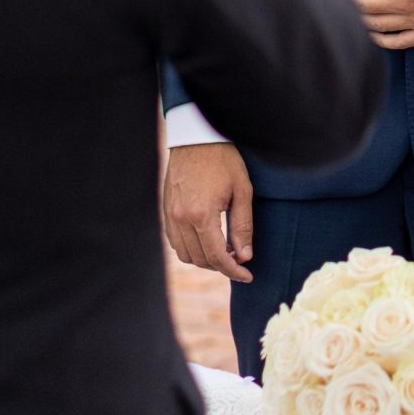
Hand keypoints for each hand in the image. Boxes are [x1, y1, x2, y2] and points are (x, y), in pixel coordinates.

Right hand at [164, 142, 254, 282]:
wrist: (197, 137)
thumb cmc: (224, 160)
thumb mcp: (241, 191)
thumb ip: (242, 226)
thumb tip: (244, 257)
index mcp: (201, 215)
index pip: (217, 257)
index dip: (234, 271)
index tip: (247, 276)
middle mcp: (181, 219)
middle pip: (200, 259)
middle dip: (221, 266)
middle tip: (239, 261)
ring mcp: (170, 215)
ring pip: (185, 254)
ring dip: (205, 260)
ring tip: (224, 252)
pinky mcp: (166, 211)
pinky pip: (175, 241)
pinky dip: (190, 248)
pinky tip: (206, 241)